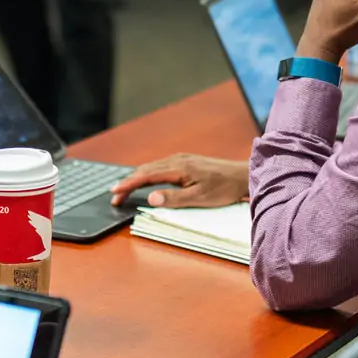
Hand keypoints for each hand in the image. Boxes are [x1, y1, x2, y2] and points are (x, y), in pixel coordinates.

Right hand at [111, 154, 248, 207]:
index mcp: (178, 168)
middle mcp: (177, 160)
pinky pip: (161, 166)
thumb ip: (174, 199)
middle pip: (145, 169)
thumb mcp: (199, 198)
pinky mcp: (186, 161)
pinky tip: (146, 181)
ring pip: (152, 167)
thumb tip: (150, 198)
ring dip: (137, 178)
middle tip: (115, 196)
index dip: (128, 184)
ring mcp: (181, 159)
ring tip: (125, 189)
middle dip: (128, 182)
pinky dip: (148, 174)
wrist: (242, 176)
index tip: (114, 192)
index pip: (146, 176)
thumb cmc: (224, 189)